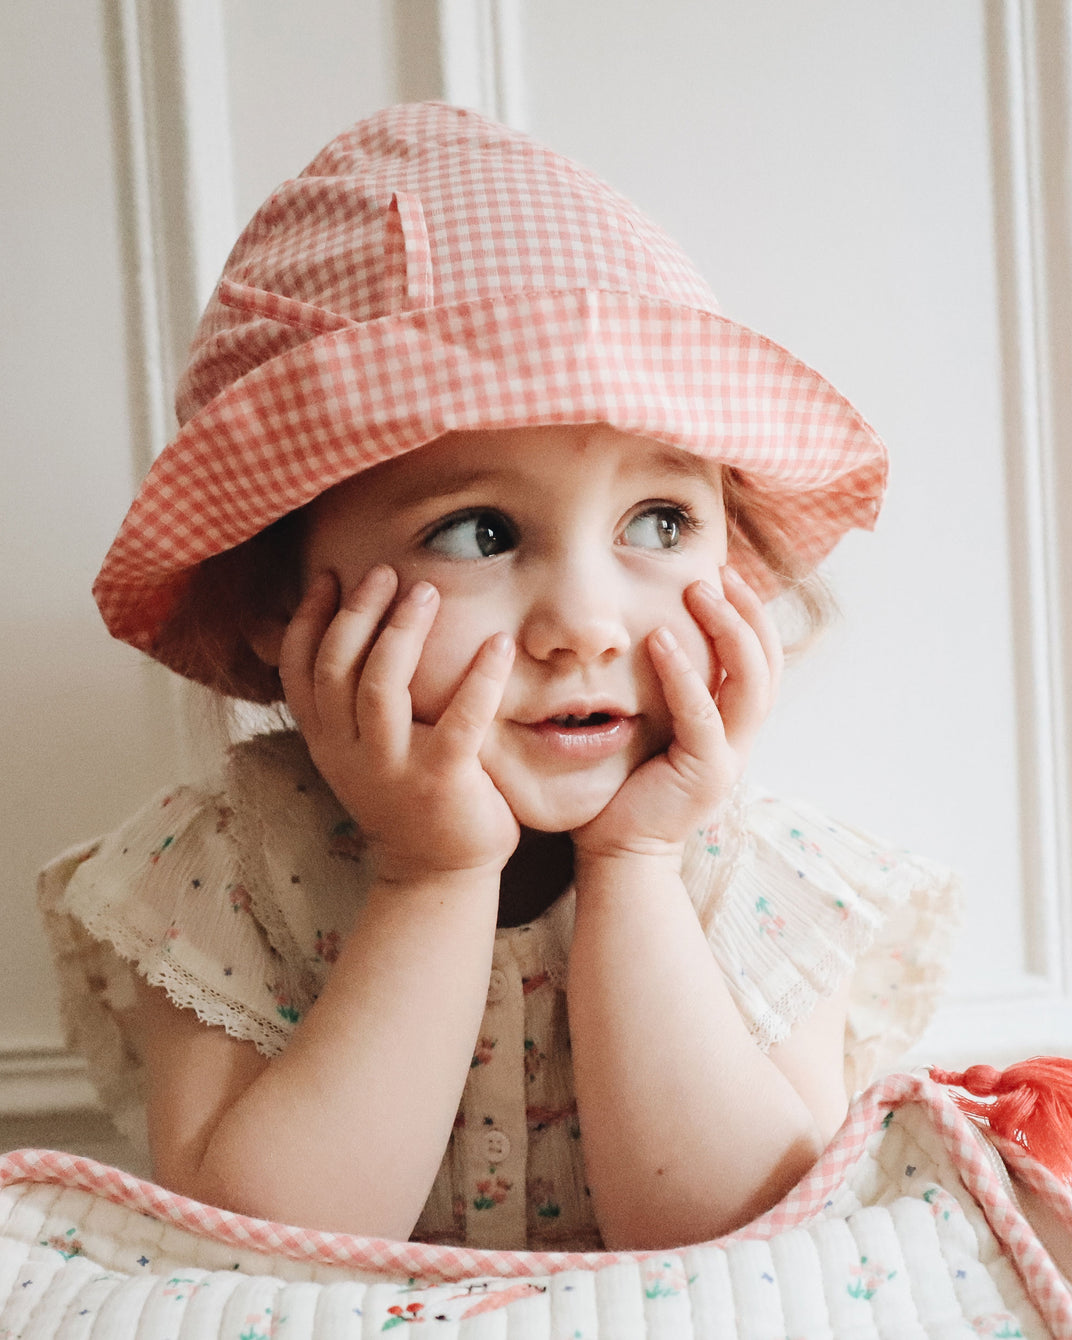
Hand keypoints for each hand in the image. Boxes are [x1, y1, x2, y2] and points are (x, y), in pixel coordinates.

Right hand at [279, 566, 519, 884]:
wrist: (439, 871)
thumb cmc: (407, 795)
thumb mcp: (360, 750)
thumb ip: (347, 703)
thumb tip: (338, 630)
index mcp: (326, 740)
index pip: (297, 669)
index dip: (307, 618)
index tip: (330, 576)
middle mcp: (348, 753)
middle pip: (336, 667)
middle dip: (358, 612)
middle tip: (387, 572)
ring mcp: (392, 769)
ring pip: (380, 687)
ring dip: (402, 632)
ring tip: (427, 592)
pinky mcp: (442, 781)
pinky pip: (460, 722)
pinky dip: (479, 678)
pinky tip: (499, 645)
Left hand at [572, 567, 780, 864]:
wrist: (619, 851)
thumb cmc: (626, 789)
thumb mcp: (652, 728)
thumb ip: (664, 691)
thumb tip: (647, 633)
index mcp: (732, 729)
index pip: (762, 662)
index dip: (752, 616)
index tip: (725, 575)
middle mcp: (740, 741)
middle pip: (768, 665)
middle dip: (748, 613)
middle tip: (716, 574)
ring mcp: (728, 758)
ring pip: (750, 684)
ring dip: (728, 631)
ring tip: (698, 593)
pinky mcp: (705, 774)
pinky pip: (702, 715)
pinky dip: (685, 674)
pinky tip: (661, 641)